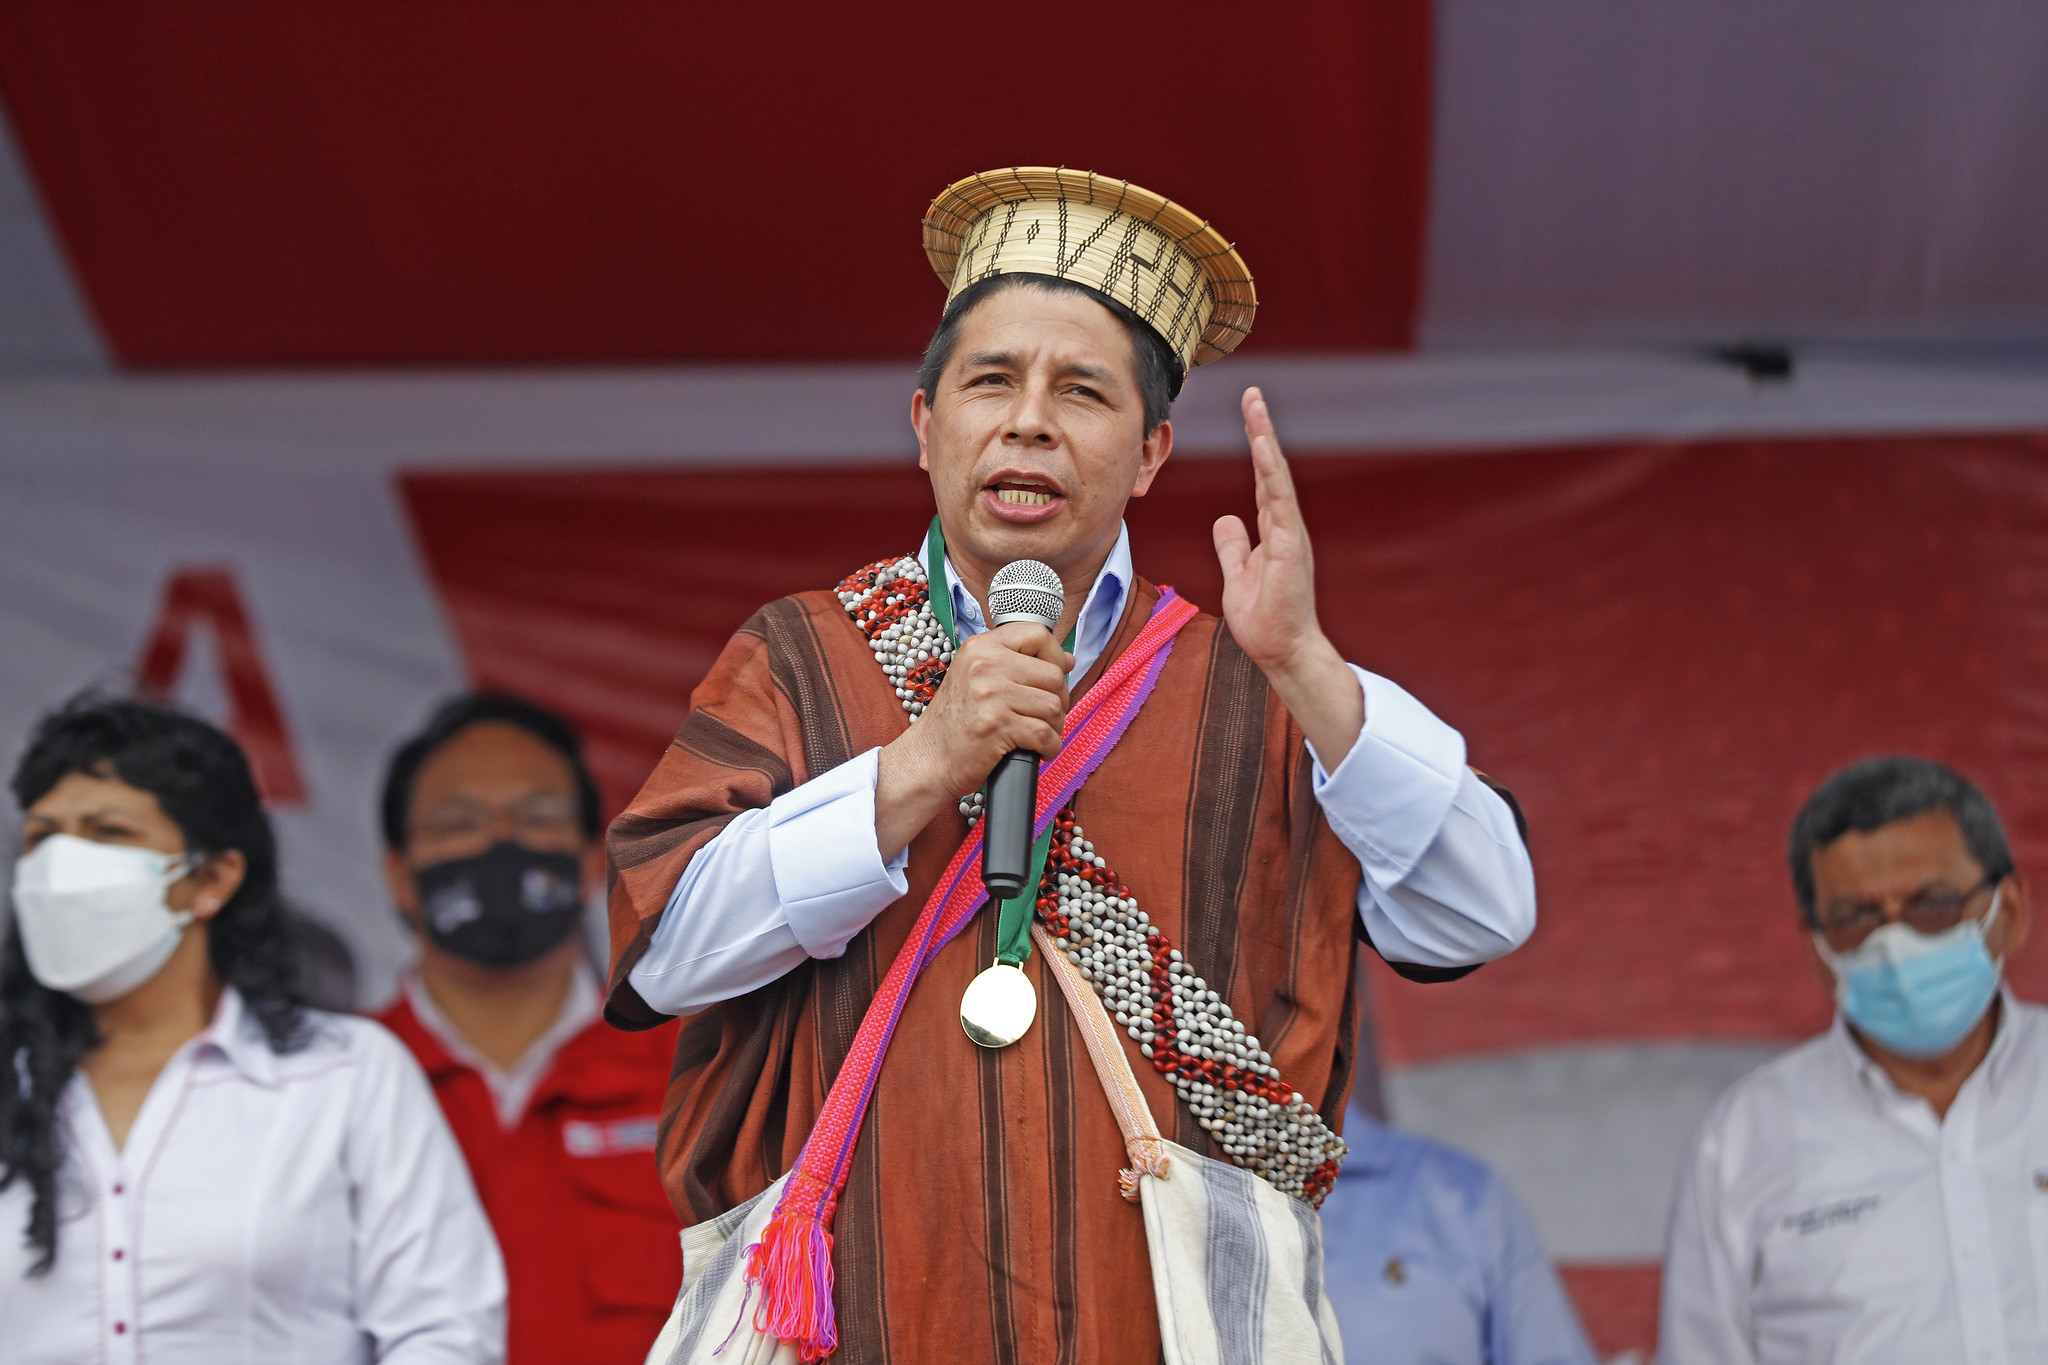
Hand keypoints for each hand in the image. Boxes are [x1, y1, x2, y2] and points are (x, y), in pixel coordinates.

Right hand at [875, 622, 1071, 857]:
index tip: (1052, 676)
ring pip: (1053, 707)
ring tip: (1038, 735)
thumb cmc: (956, 722)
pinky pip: (1045, 734)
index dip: (1054, 656)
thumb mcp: (977, 678)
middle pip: (1053, 675)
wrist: (928, 759)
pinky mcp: (997, 726)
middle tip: (1045, 716)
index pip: (1038, 634)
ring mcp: (990, 695)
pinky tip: (1038, 750)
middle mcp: (984, 666)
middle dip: (1058, 700)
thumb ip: (1018, 664)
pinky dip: (1049, 747)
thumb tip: (1067, 660)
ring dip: (1054, 727)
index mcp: (980, 648)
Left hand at [1213, 387, 1362, 760]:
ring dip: (1266, 443)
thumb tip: (1226, 519)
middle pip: (1271, 470)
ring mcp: (1290, 536)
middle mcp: (1285, 527)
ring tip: (1256, 409)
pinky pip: (1281, 504)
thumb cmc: (1264, 619)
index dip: (1256, 448)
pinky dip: (1273, 475)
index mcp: (1274, 531)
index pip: (1262, 481)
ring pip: (1277, 479)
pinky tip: (1263, 450)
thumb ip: (1233, 547)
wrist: (1282, 651)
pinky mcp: (1290, 548)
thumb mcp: (1238, 575)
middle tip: (1252, 395)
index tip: (1249, 416)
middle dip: (1262, 431)